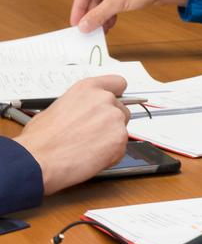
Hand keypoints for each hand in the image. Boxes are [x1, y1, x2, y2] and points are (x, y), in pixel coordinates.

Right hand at [14, 76, 129, 195]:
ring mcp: (115, 119)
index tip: (115, 102)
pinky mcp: (120, 140)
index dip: (118, 94)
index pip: (118, 83)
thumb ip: (78, 105)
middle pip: (122, 110)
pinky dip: (110, 155)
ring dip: (110, 139)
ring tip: (87, 148)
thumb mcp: (56, 108)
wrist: (38, 160)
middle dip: (111, 122)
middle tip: (92, 134)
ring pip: (122, 130)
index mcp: (88, 88)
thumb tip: (82, 112)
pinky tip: (90, 157)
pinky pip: (121, 148)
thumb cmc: (40, 138)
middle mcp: (105, 100)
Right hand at [70, 0, 190, 32]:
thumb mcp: (116, 2)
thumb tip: (84, 25)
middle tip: (87, 29)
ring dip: (101, 15)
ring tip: (99, 30)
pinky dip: (111, 12)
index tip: (76, 23)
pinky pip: (114, 0)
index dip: (78, 8)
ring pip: (104, 0)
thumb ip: (97, 15)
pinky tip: (110, 24)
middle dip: (91, 14)